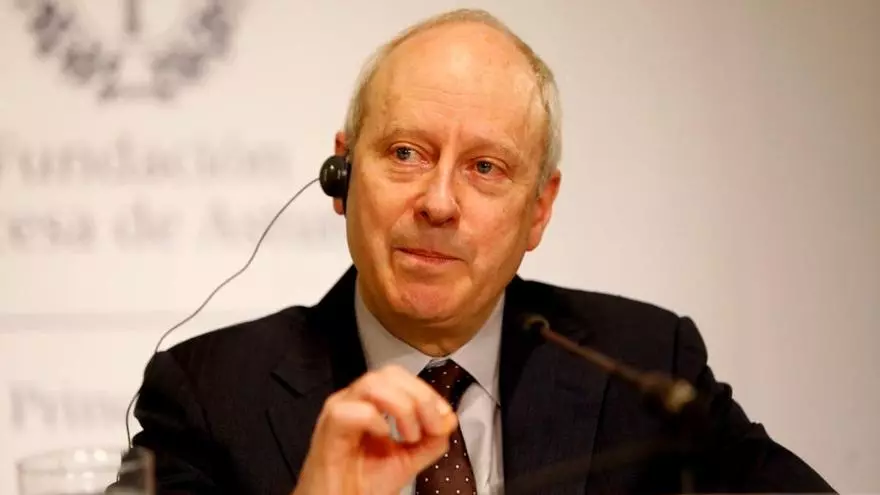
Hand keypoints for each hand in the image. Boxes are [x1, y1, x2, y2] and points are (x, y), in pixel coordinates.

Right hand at [291, 364, 457, 494]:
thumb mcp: (407, 460)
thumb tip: (449, 419)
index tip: (444, 419)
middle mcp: (352, 399)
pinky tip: (384, 438)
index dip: (426, 392)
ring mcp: (337, 411)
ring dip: (402, 407)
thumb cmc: (363, 484)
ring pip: (372, 384)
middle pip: (389, 373)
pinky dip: (375, 421)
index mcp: (369, 402)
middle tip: (431, 427)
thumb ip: (430, 439)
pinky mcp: (327, 430)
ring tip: (410, 436)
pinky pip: (351, 410)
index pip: (400, 377)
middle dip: (420, 397)